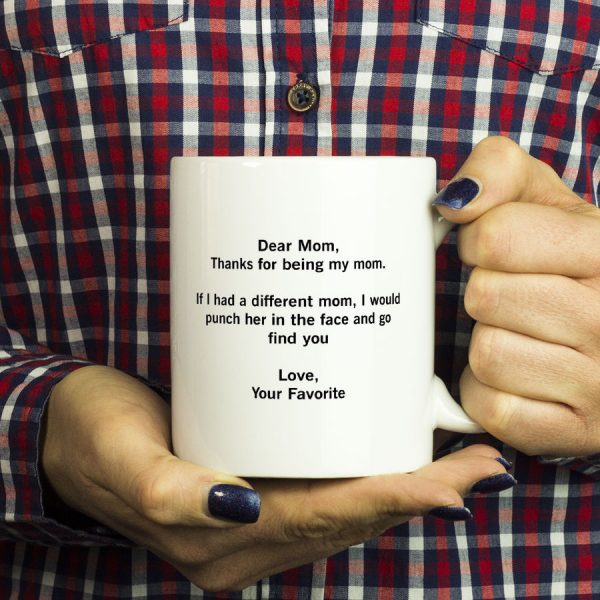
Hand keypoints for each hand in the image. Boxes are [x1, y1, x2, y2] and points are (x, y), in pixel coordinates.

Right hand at [42, 365, 508, 591]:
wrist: (69, 434)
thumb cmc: (94, 438)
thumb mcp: (125, 460)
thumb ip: (175, 496)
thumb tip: (241, 507)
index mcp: (217, 542)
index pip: (324, 520)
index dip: (391, 501)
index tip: (453, 484)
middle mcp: (244, 540)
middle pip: (349, 521)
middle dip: (419, 497)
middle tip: (481, 468)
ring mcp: (251, 520)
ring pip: (345, 513)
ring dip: (404, 490)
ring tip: (461, 466)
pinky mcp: (250, 493)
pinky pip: (324, 495)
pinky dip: (369, 481)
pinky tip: (396, 461)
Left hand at [435, 136, 599, 456]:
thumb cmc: (566, 264)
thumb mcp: (545, 201)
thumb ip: (499, 170)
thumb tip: (455, 200)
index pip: (496, 236)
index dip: (478, 240)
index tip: (494, 248)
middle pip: (485, 296)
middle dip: (484, 292)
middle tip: (511, 294)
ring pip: (487, 354)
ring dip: (488, 342)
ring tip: (520, 334)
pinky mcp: (575, 431)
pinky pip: (490, 407)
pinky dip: (486, 392)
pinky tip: (518, 376)